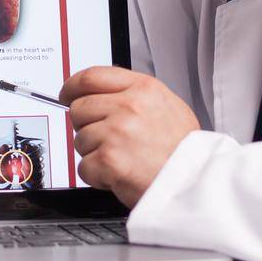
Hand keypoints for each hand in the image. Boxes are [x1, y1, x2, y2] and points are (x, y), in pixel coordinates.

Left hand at [63, 66, 198, 208]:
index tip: (67, 94)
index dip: (72, 86)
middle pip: (79, 108)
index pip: (91, 76)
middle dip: (86, 126)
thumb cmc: (183, 151)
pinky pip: (84, 166)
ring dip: (95, 154)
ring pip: (80, 139)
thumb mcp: (167, 106)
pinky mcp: (109, 159)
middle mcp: (129, 106)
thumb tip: (103, 94)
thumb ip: (134, 95)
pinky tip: (119, 174)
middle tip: (107, 141)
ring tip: (123, 159)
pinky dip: (97, 176)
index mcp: (143, 89)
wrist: (195, 183)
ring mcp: (117, 132)